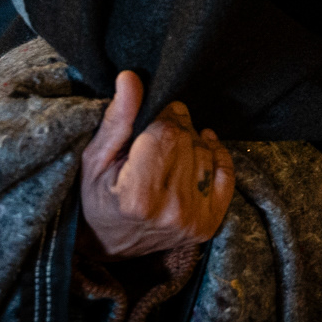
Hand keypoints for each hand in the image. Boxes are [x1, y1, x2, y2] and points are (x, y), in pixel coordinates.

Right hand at [79, 71, 234, 258]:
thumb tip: (131, 78)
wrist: (108, 243)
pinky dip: (216, 155)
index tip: (153, 115)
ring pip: (206, 154)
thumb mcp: (95, 158)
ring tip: (170, 149)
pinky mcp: (209, 224)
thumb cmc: (96, 197)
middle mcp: (170, 210)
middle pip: (188, 141)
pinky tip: (203, 147)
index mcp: (137, 196)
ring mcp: (193, 220)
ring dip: (192, 142)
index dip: (163, 115)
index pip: (167, 132)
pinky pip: (226, 174)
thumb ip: (117, 119)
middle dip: (175, 128)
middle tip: (157, 133)